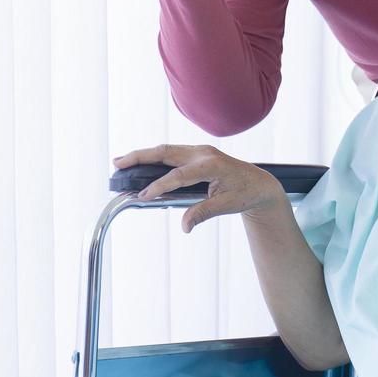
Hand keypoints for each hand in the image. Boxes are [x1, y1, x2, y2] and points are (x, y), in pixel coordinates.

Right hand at [113, 144, 284, 232]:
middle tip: (118, 164)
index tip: (142, 196)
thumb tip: (184, 226)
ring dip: (144, 154)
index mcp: (212, 164)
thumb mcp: (226, 206)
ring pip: (166, 149)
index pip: (179, 175)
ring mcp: (200, 150)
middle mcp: (204, 153)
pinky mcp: (197, 153)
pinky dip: (154, 157)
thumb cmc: (245, 193)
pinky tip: (141, 162)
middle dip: (140, 157)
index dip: (159, 185)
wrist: (259, 184)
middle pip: (166, 152)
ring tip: (121, 161)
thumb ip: (203, 213)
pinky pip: (172, 152)